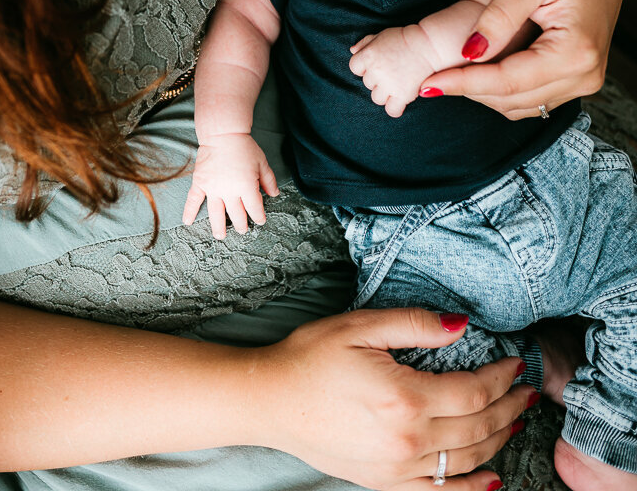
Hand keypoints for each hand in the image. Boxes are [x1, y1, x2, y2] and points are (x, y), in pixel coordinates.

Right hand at [182, 134, 278, 238]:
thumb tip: (275, 195)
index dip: (259, 217)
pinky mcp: (200, 183)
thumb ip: (269, 180)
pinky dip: (189, 212)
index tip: (260, 220)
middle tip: (242, 229)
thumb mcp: (262, 162)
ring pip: (216, 214)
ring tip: (221, 236)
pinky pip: (193, 200)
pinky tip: (187, 222)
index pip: (254, 208)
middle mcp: (229, 191)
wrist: (223, 133)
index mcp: (246, 186)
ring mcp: (213, 188)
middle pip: (236, 214)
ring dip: (219, 227)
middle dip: (241, 224)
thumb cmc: (244, 147)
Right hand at [246, 307, 534, 488]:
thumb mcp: (361, 325)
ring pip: (466, 461)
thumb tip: (462, 326)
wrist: (269, 400)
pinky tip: (490, 479)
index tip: (514, 363)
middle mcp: (406, 440)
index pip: (473, 392)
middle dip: (509, 408)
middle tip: (528, 392)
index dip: (501, 378)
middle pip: (477, 427)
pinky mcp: (384, 483)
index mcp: (404, 398)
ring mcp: (396, 468)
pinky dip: (470, 489)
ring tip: (516, 421)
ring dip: (498, 441)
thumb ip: (414, 324)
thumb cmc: (310, 356)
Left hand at [350, 25, 434, 117]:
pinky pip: (391, 110)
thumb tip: (352, 51)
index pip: (355, 68)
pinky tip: (400, 100)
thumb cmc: (404, 39)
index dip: (365, 67)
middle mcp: (376, 71)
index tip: (378, 64)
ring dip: (385, 93)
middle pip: (367, 83)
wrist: (429, 44)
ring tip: (397, 83)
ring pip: (376, 98)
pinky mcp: (403, 95)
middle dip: (377, 79)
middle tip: (392, 71)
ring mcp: (389, 84)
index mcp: (369, 55)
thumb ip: (365, 43)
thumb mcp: (381, 35)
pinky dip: (395, 108)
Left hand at [419, 0, 627, 119]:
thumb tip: (469, 53)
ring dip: (484, 92)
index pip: (508, 81)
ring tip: (451, 73)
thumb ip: (499, 16)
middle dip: (470, 90)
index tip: (427, 85)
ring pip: (521, 105)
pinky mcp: (577, 77)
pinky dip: (502, 89)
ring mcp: (584, 79)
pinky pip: (532, 98)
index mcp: (576, 51)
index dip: (464, 84)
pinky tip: (479, 70)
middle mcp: (586, 74)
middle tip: (431, 79)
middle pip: (513, 100)